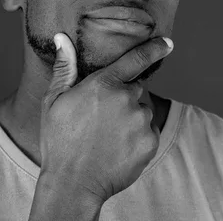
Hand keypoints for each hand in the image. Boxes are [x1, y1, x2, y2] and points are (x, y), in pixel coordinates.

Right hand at [38, 33, 173, 201]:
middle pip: (135, 89)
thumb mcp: (53, 101)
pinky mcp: (150, 142)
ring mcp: (140, 121)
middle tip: (101, 120)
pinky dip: (138, 138)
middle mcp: (126, 98)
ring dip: (130, 119)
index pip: (136, 59)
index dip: (155, 48)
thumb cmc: (59, 140)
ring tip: (106, 137)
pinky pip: (149, 132)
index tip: (168, 42)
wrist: (73, 183)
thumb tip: (61, 39)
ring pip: (142, 112)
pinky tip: (118, 148)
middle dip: (123, 98)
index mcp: (103, 84)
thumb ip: (64, 68)